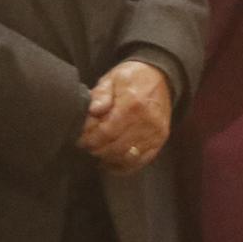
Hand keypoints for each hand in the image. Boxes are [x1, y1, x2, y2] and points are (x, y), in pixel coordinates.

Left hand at [78, 59, 172, 173]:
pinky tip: (113, 162)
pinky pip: (140, 161)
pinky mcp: (160, 140)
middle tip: (88, 147)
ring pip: (127, 157)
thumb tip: (94, 110)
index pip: (106, 132)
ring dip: (109, 158)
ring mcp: (156, 133)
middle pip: (115, 147)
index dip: (91, 140)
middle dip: (97, 150)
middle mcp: (146, 121)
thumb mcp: (113, 78)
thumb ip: (101, 94)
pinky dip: (125, 165)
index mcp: (132, 104)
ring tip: (99, 152)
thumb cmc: (132, 77)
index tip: (80, 140)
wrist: (162, 76)